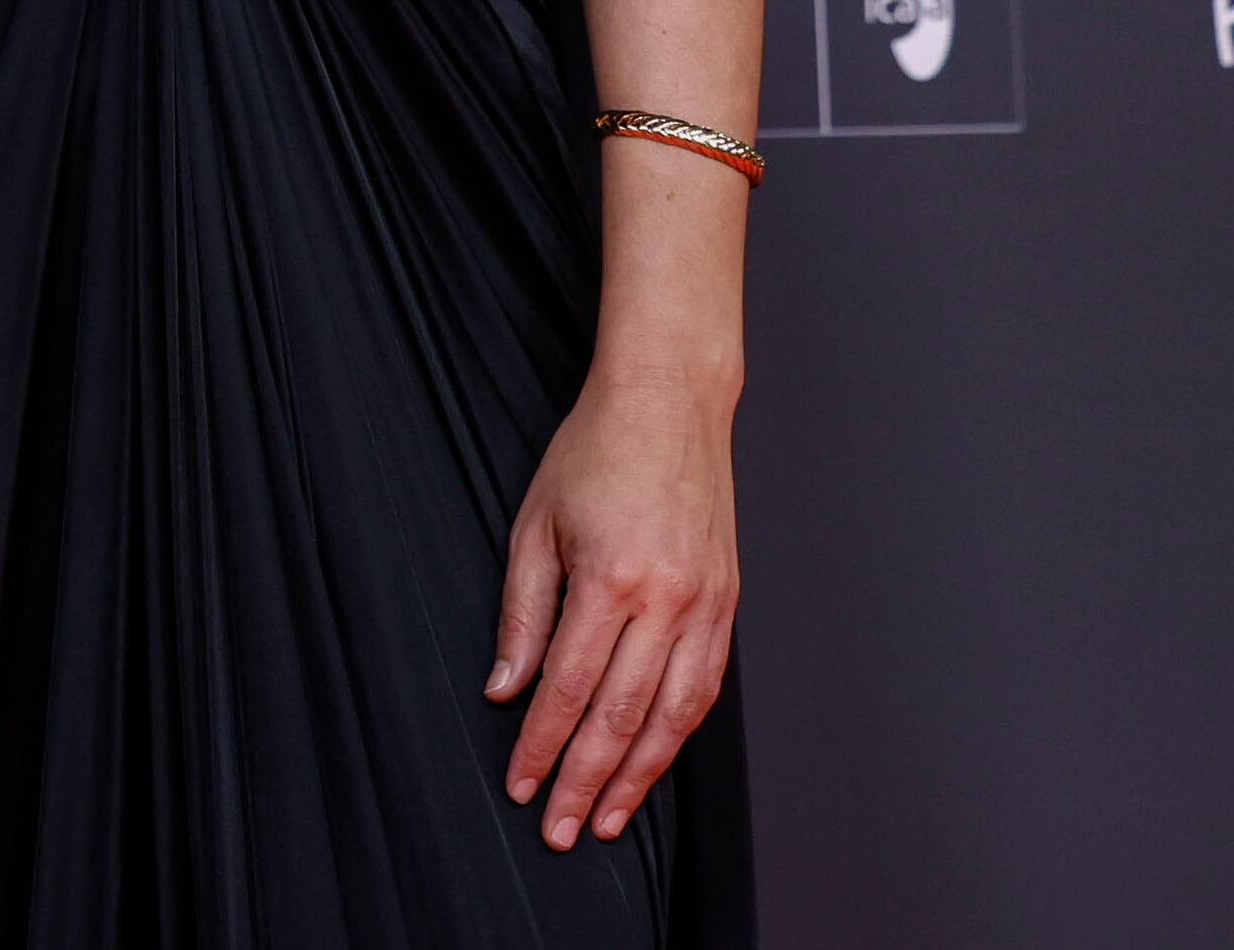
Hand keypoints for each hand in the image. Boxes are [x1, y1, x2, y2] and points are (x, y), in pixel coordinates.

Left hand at [488, 363, 738, 850]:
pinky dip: (677, 736)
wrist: (669, 405)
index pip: (568, 688)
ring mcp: (706, 607)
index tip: (522, 785)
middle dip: (587, 780)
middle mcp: (667, 602)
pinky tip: (653, 764)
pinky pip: (704, 689)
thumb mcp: (534, 525)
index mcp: (611, 579)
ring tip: (608, 819)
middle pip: (622, 716)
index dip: (543, 746)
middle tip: (561, 829)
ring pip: (672, 717)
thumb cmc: (593, 454)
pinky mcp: (727, 606)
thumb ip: (521, 614)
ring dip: (638, 776)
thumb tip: (506, 691)